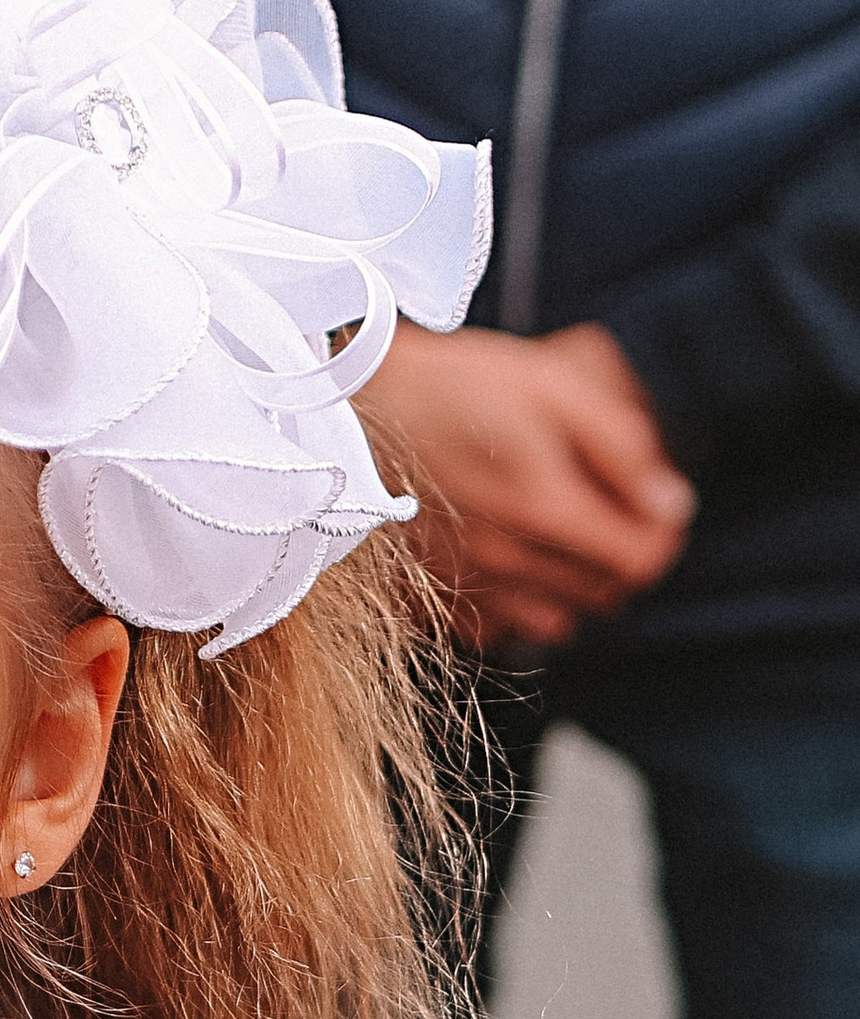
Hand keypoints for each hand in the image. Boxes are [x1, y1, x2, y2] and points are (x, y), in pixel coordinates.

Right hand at [363, 319, 695, 653]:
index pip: (642, 559)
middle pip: (604, 593)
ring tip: (554, 537)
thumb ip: (622, 446)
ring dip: (570, 586)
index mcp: (546, 507)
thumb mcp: (551, 386)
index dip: (660, 532)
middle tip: (603, 510)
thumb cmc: (451, 387)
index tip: (651, 503)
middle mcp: (509, 561)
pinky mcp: (431, 600)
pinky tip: (504, 560)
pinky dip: (514, 606)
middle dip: (620, 556)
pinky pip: (498, 631)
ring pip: (556, 621)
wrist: (345, 410)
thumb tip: (672, 506)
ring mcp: (467, 586)